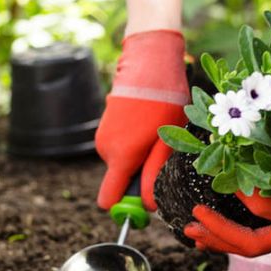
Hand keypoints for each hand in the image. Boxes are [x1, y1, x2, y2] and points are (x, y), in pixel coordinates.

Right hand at [96, 30, 188, 210]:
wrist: (149, 64)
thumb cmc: (164, 102)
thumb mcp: (167, 142)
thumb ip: (153, 175)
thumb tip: (148, 204)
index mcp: (120, 157)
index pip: (108, 201)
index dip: (126, 207)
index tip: (144, 202)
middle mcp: (106, 150)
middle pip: (119, 182)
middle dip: (139, 178)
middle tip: (161, 155)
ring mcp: (103, 137)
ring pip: (122, 164)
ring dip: (139, 158)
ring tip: (155, 134)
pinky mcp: (105, 127)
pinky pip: (119, 148)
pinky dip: (133, 144)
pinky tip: (146, 125)